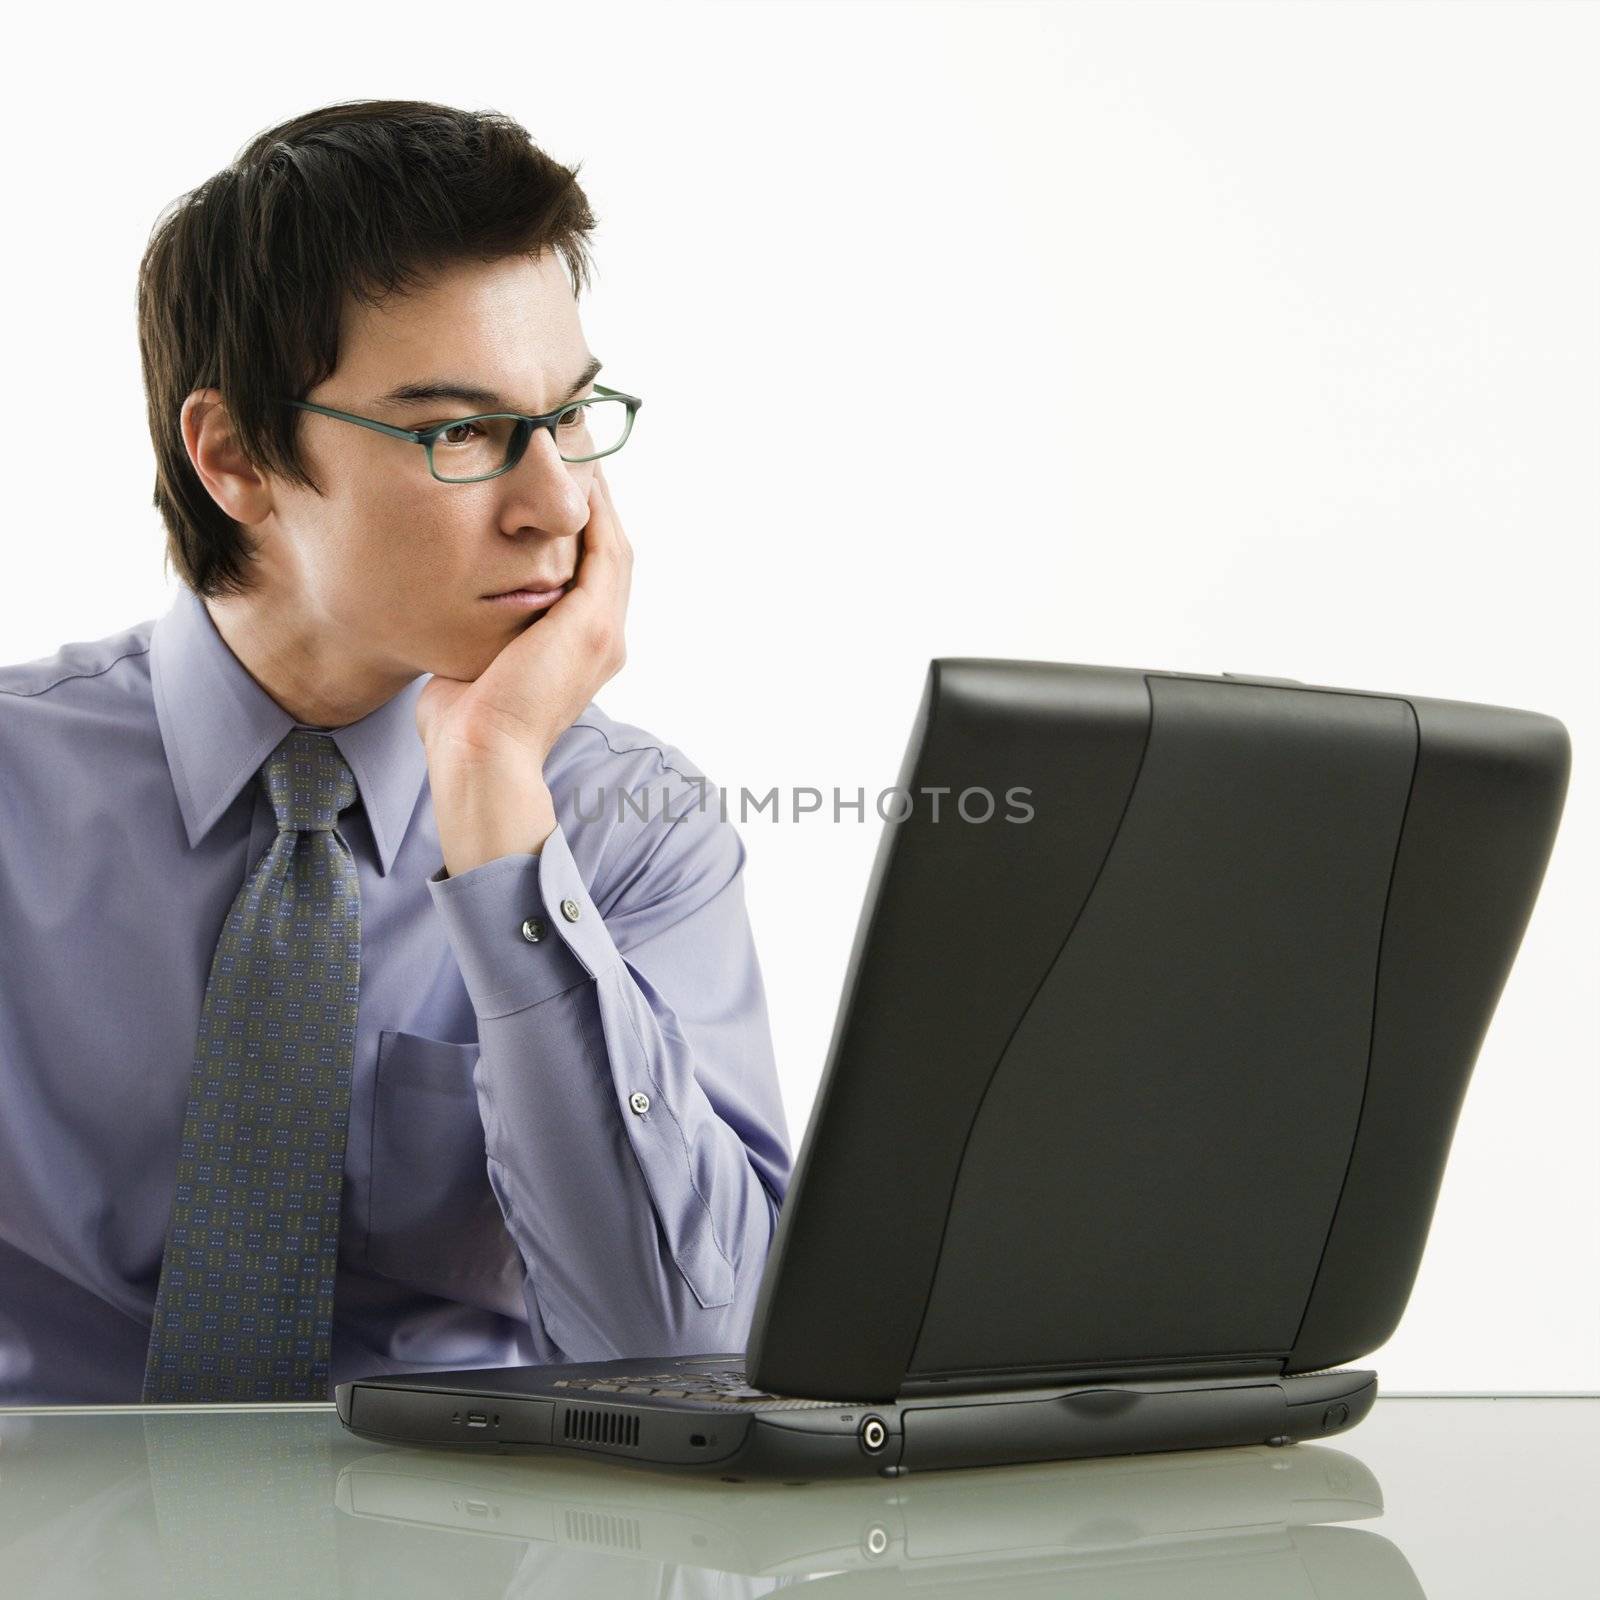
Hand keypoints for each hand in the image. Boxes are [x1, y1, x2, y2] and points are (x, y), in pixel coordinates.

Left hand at [415, 461, 632, 769]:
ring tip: (578, 453)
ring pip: (613, 545)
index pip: (591, 576)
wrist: (480, 754)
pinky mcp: (592, 622)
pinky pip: (604, 548)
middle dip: (597, 505)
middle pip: (610, 554)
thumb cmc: (465, 721)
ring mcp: (605, 632)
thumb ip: (484, 631)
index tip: (558, 491)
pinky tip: (578, 476)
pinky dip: (596, 510)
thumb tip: (455, 606)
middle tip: (576, 456)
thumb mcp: (481, 663)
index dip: (581, 530)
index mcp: (584, 651)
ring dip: (600, 498)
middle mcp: (606, 640)